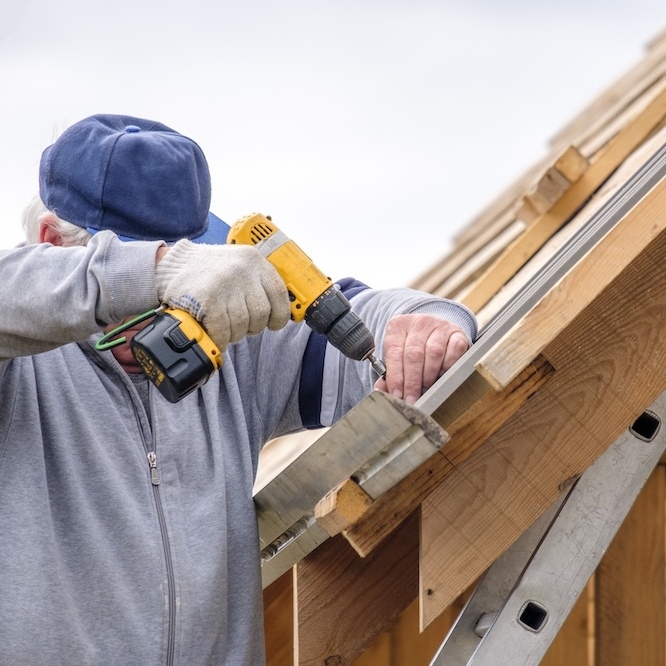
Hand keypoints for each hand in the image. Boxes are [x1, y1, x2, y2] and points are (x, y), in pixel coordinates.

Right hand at [155, 240, 289, 350]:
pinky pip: (223, 331)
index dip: (280, 314)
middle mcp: (242, 269)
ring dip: (234, 334)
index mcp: (253, 260)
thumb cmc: (207, 270)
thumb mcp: (237, 264)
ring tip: (225, 328)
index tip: (274, 323)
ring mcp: (225, 283)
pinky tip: (215, 336)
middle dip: (252, 327)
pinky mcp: (208, 299)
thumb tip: (279, 312)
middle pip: (261, 313)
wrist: (169, 266)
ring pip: (243, 325)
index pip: (279, 293)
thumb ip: (256, 282)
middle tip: (240, 326)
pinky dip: (220, 339)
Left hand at [374, 314, 469, 404]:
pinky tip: (442, 376)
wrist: (435, 331)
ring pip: (434, 353)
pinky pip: (454, 351)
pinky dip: (448, 367)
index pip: (394, 352)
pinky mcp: (457, 333)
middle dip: (412, 382)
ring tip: (425, 390)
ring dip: (429, 376)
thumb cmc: (413, 348)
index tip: (397, 395)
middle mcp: (419, 323)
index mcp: (398, 326)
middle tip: (412, 399)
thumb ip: (390, 373)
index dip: (395, 376)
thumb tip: (382, 390)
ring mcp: (440, 326)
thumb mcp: (398, 355)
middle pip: (413, 354)